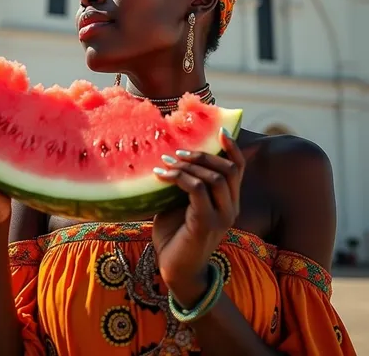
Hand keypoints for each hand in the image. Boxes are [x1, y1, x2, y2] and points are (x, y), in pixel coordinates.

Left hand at [152, 128, 244, 307]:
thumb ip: (186, 184)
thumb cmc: (176, 236)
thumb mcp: (182, 204)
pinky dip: (180, 178)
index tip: (220, 130)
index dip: (232, 148)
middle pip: (227, 169)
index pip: (238, 169)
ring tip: (166, 163)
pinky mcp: (206, 224)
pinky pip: (197, 190)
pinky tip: (162, 176)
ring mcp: (221, 217)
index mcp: (229, 202)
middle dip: (202, 155)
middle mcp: (231, 208)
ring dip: (188, 166)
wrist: (176, 271)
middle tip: (177, 152)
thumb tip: (172, 156)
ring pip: (214, 178)